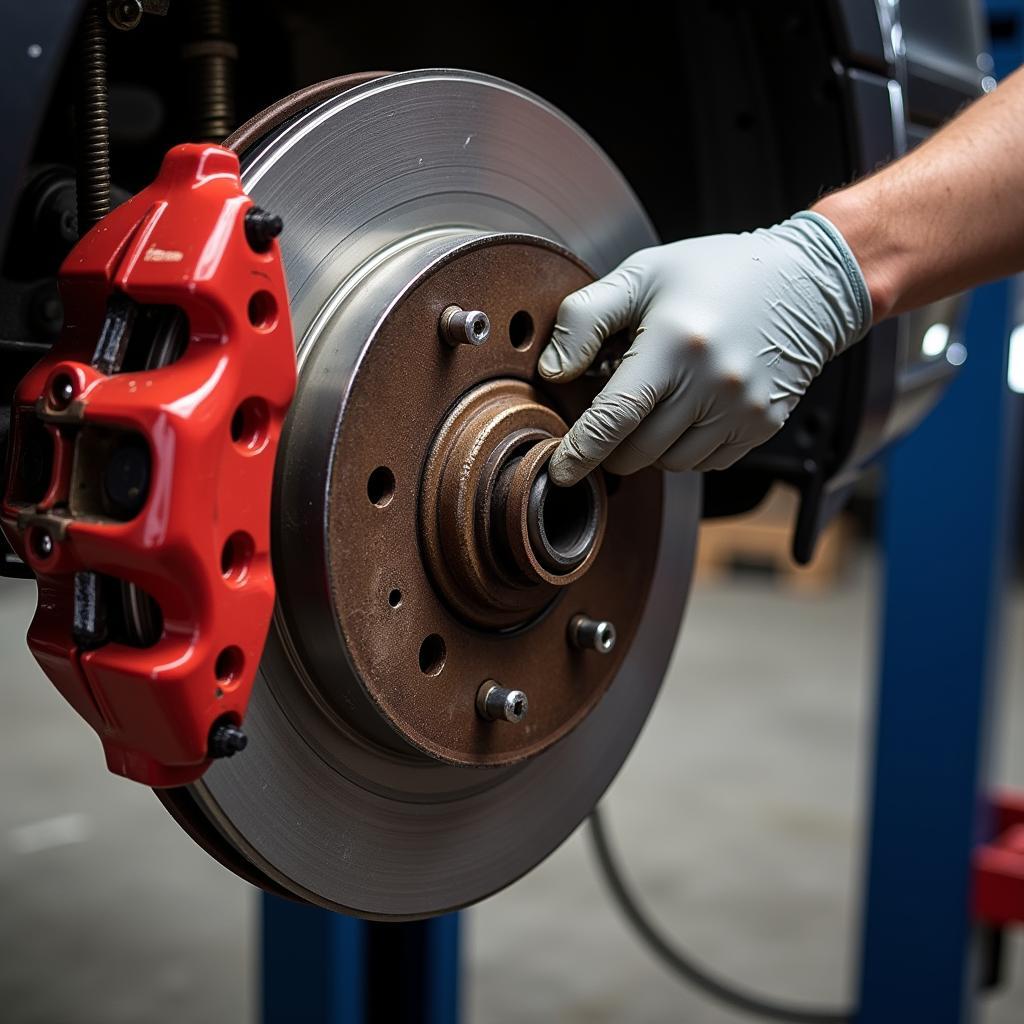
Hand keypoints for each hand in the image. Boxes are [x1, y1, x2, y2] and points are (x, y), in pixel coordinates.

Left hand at [538, 212, 870, 485]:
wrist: (806, 283)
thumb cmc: (716, 274)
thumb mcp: (642, 275)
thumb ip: (585, 320)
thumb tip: (553, 372)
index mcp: (674, 343)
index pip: (614, 418)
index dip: (581, 451)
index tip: (561, 470)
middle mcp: (712, 384)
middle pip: (638, 452)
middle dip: (612, 447)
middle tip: (612, 414)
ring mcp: (742, 410)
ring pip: (670, 464)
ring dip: (650, 448)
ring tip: (657, 402)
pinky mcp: (762, 426)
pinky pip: (705, 463)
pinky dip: (685, 449)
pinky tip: (689, 411)